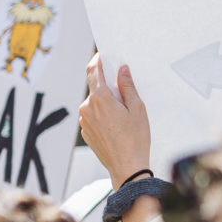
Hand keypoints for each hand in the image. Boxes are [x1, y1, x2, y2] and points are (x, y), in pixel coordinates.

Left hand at [79, 55, 151, 189]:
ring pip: (95, 102)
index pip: (94, 71)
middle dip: (109, 86)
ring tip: (124, 114)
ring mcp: (84, 121)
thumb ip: (127, 86)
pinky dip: (103, 113)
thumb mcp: (137, 107)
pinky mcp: (86, 132)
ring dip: (106, 101)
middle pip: (96, 87)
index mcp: (100, 99)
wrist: (126, 166)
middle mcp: (87, 108)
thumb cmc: (135, 138)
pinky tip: (117, 124)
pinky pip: (93, 115)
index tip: (102, 55)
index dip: (98, 60)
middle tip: (126, 94)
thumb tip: (122, 70)